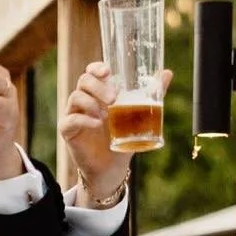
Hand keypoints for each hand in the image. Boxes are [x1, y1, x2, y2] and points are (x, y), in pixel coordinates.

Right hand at [58, 61, 171, 205]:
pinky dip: (84, 120)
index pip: (92, 72)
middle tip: (114, 98)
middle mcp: (84, 100)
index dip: (97, 68)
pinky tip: (97, 124)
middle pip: (84, 81)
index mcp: (98, 92)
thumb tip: (167, 73)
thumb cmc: (123, 137)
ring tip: (106, 115)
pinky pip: (70, 120)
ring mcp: (74, 114)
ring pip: (75, 97)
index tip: (108, 72)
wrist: (112, 167)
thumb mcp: (139, 114)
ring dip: (91, 102)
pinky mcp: (68, 131)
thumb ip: (151, 94)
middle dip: (98, 86)